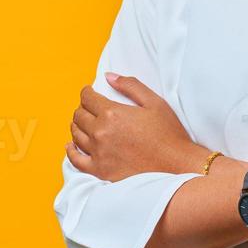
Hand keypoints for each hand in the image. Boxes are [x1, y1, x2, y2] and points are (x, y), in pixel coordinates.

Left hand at [66, 74, 205, 181]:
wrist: (177, 165)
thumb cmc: (169, 133)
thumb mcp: (154, 102)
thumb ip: (130, 85)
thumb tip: (108, 76)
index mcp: (112, 113)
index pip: (88, 98)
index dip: (87, 92)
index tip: (89, 92)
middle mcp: (101, 133)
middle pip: (79, 115)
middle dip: (82, 108)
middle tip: (89, 107)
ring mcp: (98, 153)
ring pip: (76, 135)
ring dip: (76, 126)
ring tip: (82, 123)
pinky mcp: (100, 171)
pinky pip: (76, 160)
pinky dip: (71, 151)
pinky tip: (71, 146)